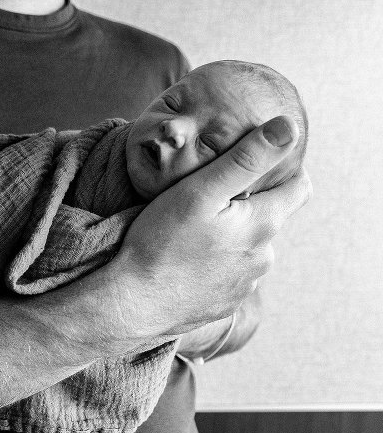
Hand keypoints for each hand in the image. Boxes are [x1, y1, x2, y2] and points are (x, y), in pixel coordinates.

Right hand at [91, 116, 310, 349]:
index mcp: (263, 224)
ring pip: (248, 248)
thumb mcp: (201, 190)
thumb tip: (287, 127)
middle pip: (268, 218)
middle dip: (248, 204)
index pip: (299, 187)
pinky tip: (187, 260)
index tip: (253, 163)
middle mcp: (263, 257)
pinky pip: (229, 275)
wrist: (133, 303)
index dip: (281, 169)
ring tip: (193, 230)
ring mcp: (245, 285)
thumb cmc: (161, 242)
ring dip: (231, 236)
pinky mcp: (225, 304)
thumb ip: (247, 157)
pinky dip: (216, 264)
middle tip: (209, 196)